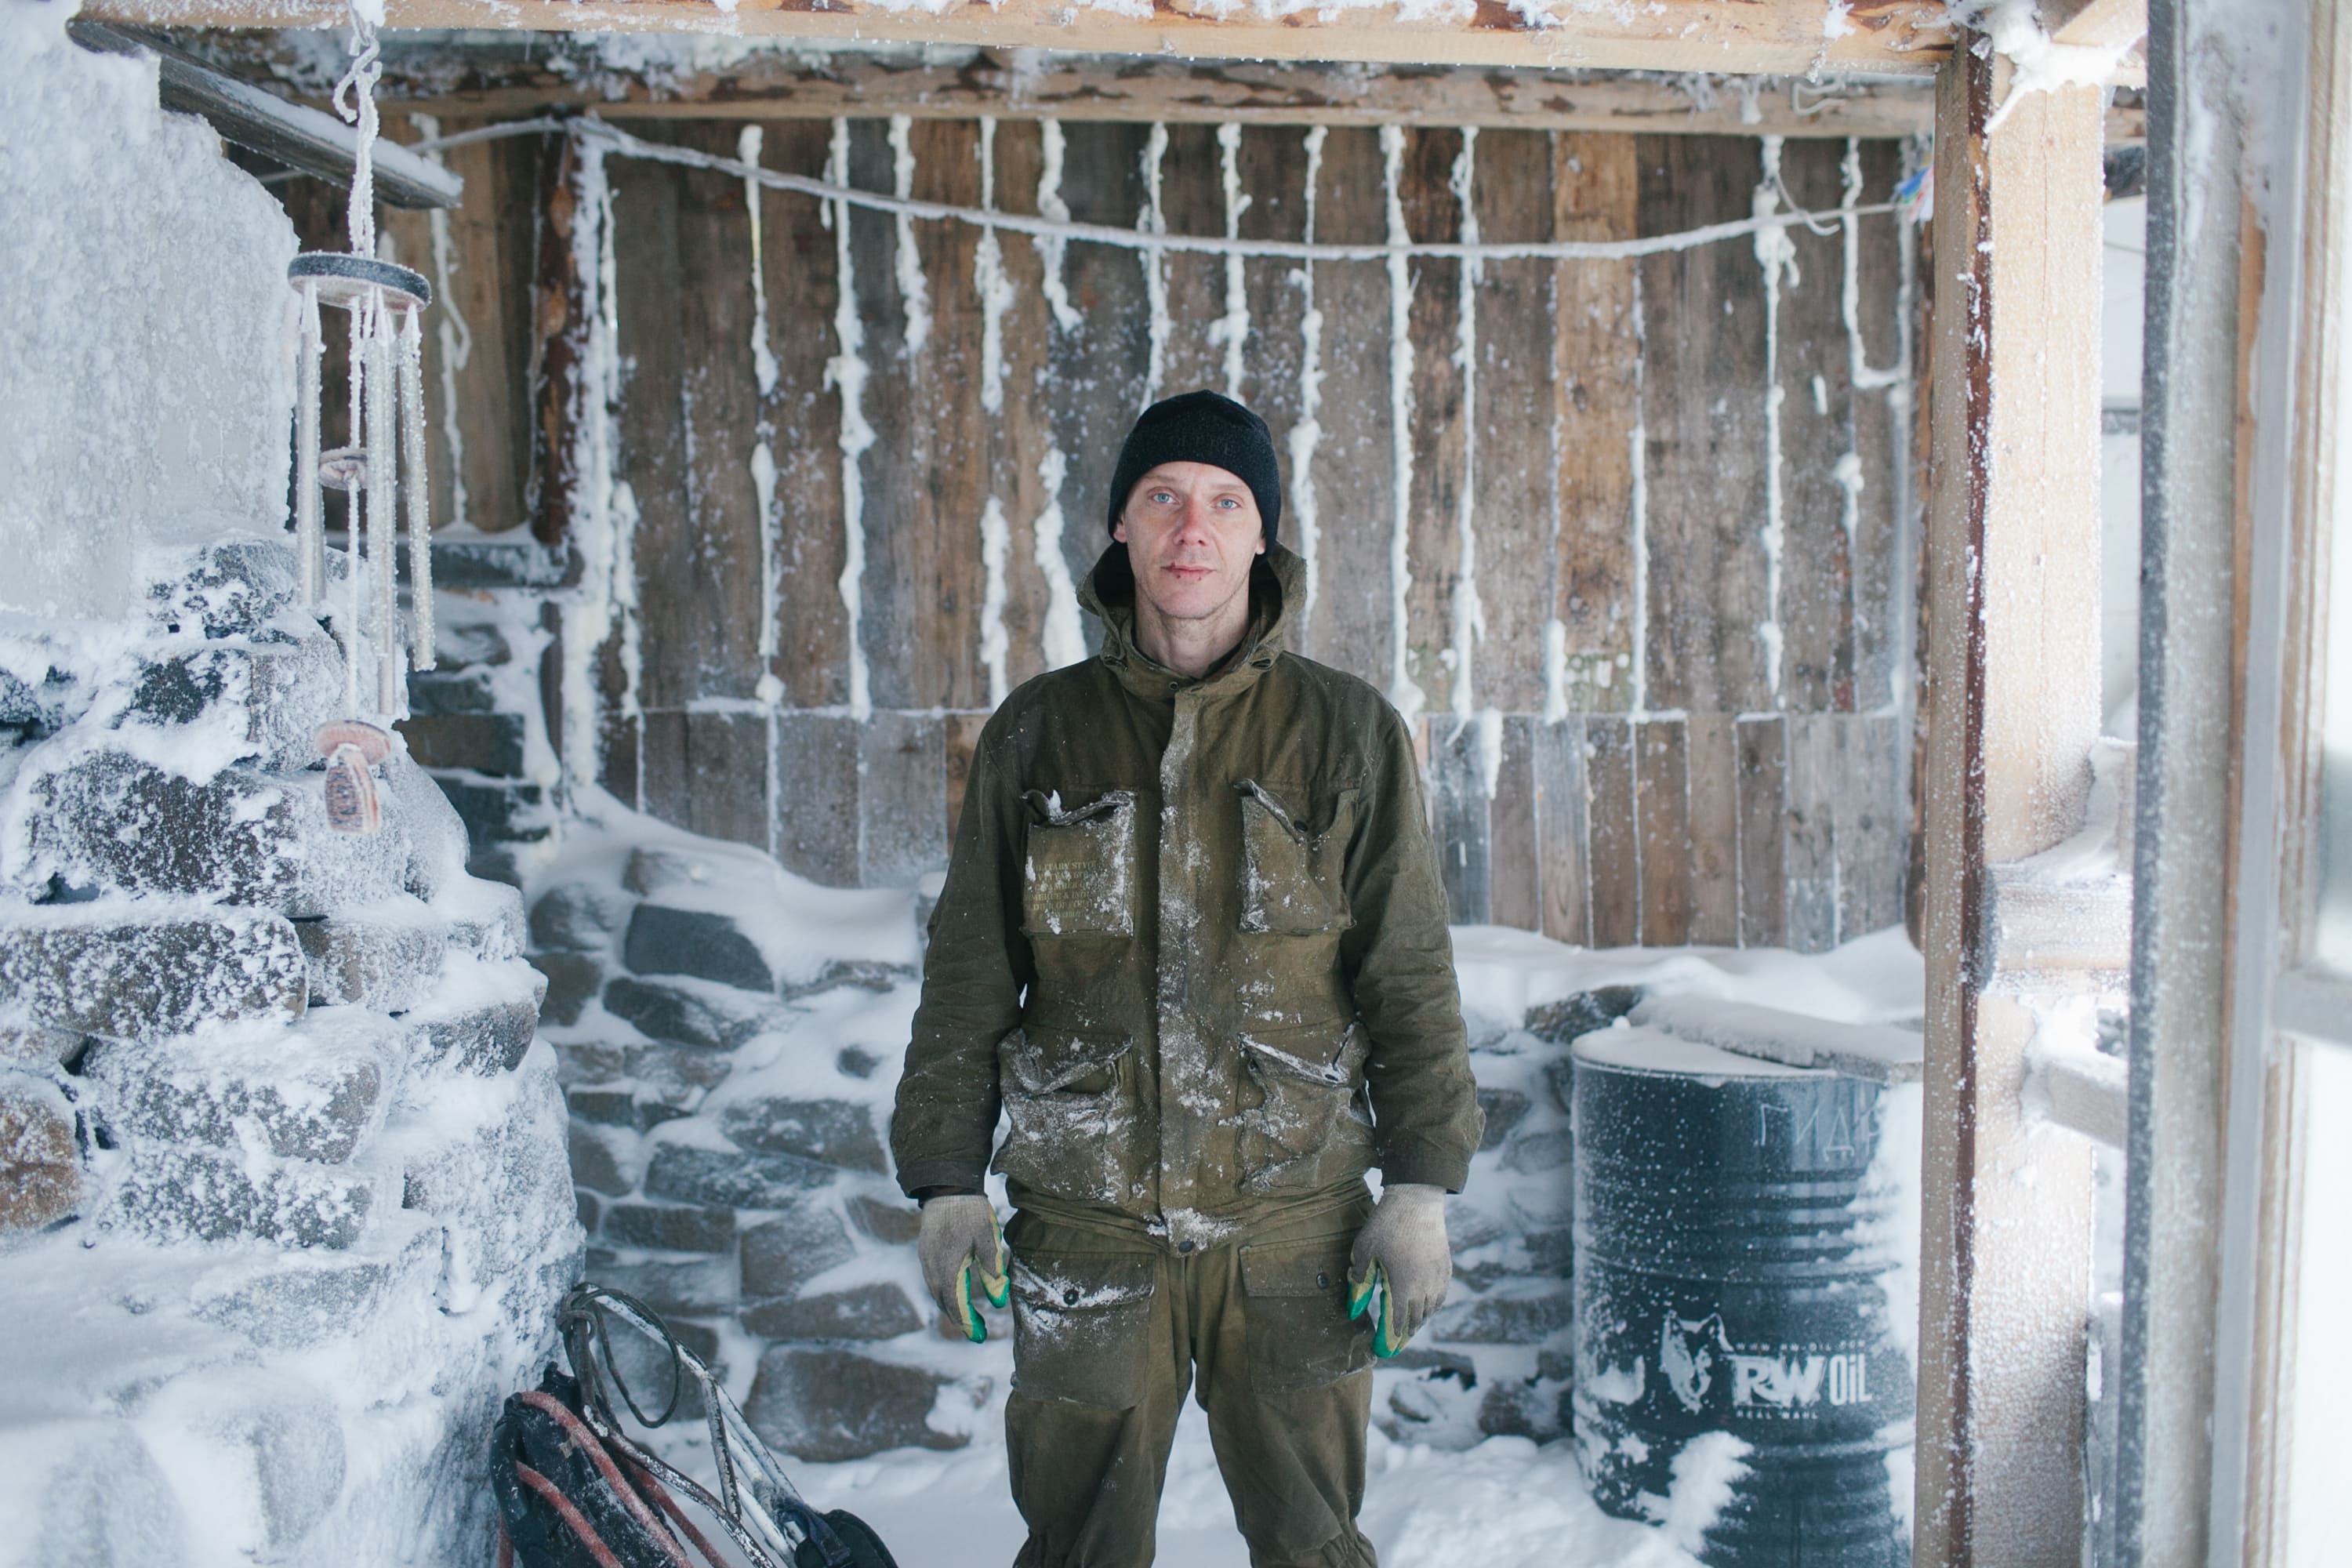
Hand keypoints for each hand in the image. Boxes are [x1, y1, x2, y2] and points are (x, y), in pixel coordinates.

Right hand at [918, 1194, 1008, 1343]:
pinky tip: (956, 1294)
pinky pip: (933, 1280)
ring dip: (951, 1308)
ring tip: (969, 1319)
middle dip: (960, 1320)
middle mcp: (931, 1266)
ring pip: (936, 1292)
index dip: (967, 1323)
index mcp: (948, 1265)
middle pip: (943, 1302)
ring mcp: (925, 1259)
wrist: (946, 1185)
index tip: (980, 1336)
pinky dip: (945, 1294)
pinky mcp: (925, 1252)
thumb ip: (992, 1270)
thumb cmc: (970, 1211)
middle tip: (979, 1332)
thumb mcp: (988, 1238)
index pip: (955, 1303)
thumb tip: (999, 1301)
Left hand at [1346, 1184, 1449, 1355]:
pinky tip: (1422, 1310)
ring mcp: (1438, 1280)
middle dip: (1401, 1337)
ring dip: (1415, 1325)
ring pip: (1428, 1313)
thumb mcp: (1364, 1254)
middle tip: (1391, 1347)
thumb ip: (1359, 1284)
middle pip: (1413, 1323)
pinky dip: (1429, 1310)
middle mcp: (1424, 1289)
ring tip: (1404, 1332)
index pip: (1395, 1325)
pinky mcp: (1445, 1270)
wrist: (1418, 1201)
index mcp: (1403, 1288)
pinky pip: (1439, 1299)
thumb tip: (1354, 1311)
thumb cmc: (1386, 1225)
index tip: (1379, 1352)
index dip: (1387, 1341)